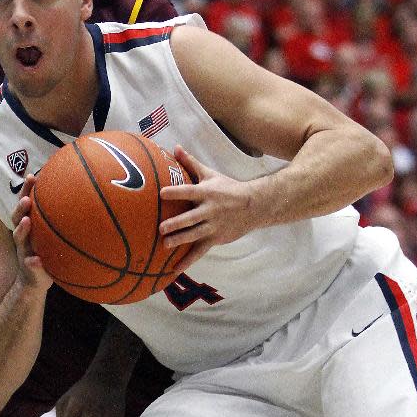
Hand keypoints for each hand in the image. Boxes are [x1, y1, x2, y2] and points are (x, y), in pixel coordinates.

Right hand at [12, 177, 52, 293]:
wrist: (35, 281)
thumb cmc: (47, 252)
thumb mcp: (52, 236)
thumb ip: (59, 220)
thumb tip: (81, 198)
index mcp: (29, 226)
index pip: (25, 204)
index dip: (26, 190)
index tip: (31, 176)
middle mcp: (23, 237)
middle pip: (17, 218)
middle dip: (20, 207)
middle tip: (27, 199)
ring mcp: (24, 251)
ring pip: (19, 238)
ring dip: (22, 229)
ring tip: (26, 221)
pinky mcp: (29, 268)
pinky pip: (30, 264)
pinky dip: (33, 262)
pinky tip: (36, 260)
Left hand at [158, 145, 255, 269]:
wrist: (254, 206)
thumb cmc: (228, 188)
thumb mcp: (210, 175)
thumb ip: (191, 163)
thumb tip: (175, 147)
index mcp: (207, 193)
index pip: (189, 192)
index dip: (176, 192)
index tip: (161, 193)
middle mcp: (210, 210)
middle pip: (191, 218)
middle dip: (177, 223)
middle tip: (161, 227)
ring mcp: (213, 226)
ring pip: (195, 235)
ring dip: (180, 240)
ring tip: (165, 245)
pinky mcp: (216, 238)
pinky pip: (200, 251)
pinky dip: (188, 260)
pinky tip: (175, 268)